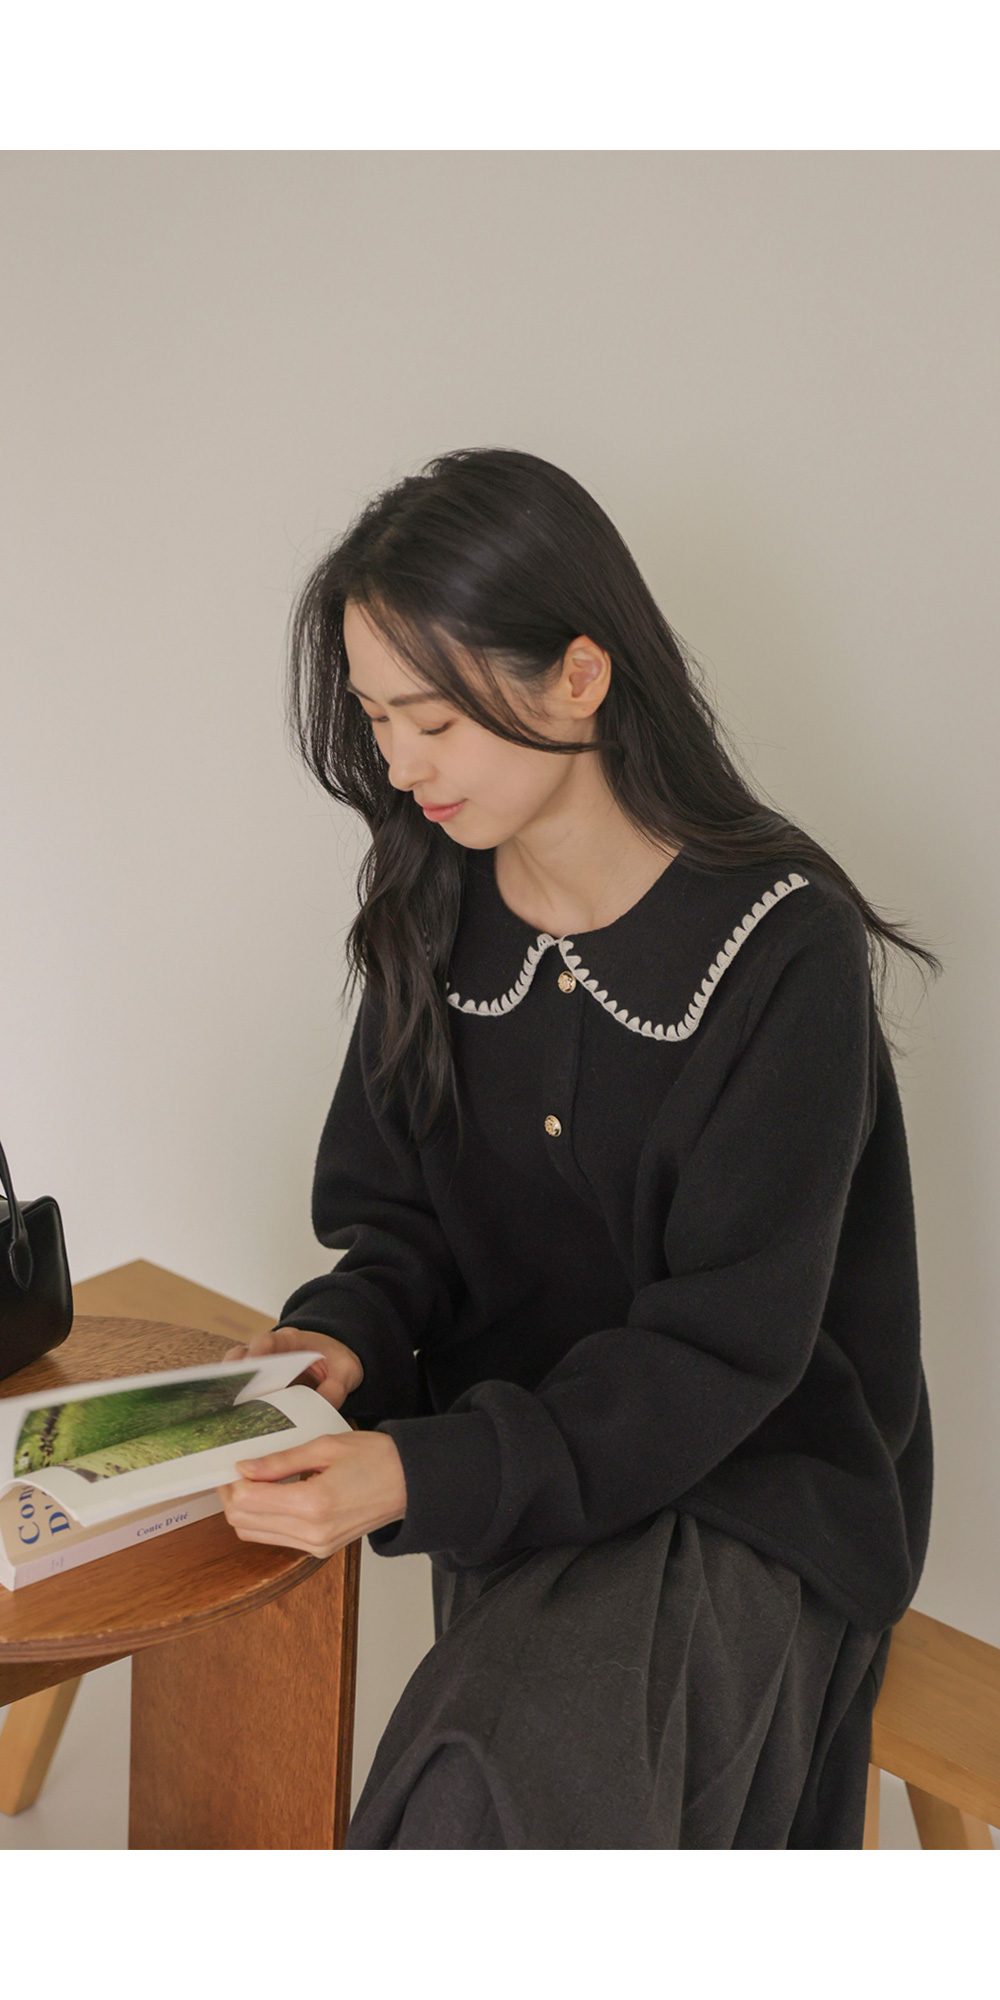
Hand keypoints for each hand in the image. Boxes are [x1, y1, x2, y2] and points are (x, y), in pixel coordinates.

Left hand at [217, 1431, 406, 1557]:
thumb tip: (244, 1468)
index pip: (247, 1500)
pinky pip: (275, 1538)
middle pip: (244, 1522)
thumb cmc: (377, 1458)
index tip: (229, 1462)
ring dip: (244, 1509)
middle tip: (235, 1470)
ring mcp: (316, 1546)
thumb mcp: (326, 1446)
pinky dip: (263, 1519)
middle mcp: (312, 1533)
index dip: (229, 1481)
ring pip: (254, 1534)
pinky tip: (270, 1495)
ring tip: (252, 1480)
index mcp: (314, 1504)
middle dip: (231, 1495)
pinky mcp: (319, 1549)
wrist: (412, 1484)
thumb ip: (281, 1460)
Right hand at [223, 1326, 362, 1408]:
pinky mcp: (258, 1388)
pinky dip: (235, 1407)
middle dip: (233, 1376)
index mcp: (290, 1342)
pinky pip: (241, 1395)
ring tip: (227, 1416)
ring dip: (229, 1394)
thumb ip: (337, 1385)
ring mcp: (259, 1370)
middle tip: (232, 1396)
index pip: (268, 1341)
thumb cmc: (336, 1362)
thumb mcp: (346, 1370)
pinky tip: (234, 1425)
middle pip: (241, 1358)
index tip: (252, 1361)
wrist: (334, 1363)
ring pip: (233, 1376)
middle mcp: (268, 1353)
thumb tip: (323, 1405)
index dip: (258, 1350)